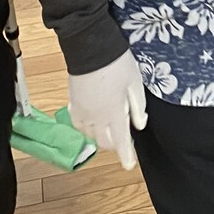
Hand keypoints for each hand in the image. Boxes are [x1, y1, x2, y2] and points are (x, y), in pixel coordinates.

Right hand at [67, 50, 148, 170]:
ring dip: (101, 135)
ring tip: (110, 125)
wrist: (90, 48)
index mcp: (114, 113)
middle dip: (115, 143)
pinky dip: (88, 128)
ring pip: (91, 135)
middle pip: (105, 142)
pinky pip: (80, 125)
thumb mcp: (135, 83)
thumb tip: (140, 125)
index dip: (126, 155)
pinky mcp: (73, 104)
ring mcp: (82, 112)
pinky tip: (94, 120)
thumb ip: (138, 107)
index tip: (129, 165)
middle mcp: (96, 118)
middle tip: (124, 135)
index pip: (121, 141)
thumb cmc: (117, 63)